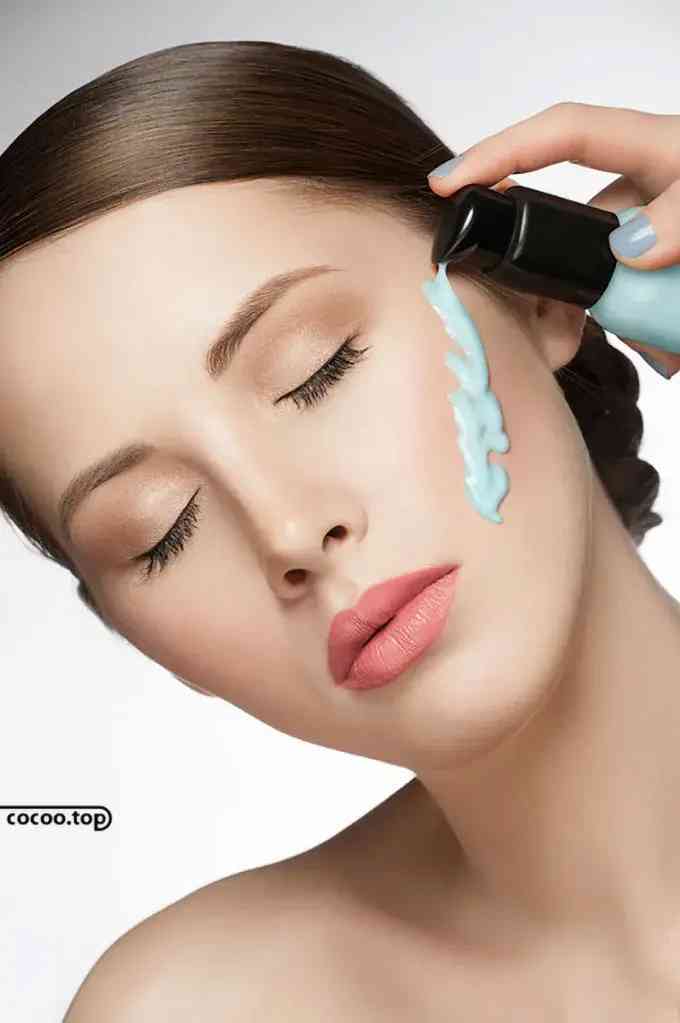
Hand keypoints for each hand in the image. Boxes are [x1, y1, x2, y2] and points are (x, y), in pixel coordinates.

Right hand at [427, 101, 679, 379]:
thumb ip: (679, 216)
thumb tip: (629, 247)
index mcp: (654, 151)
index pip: (560, 136)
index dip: (498, 152)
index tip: (445, 186)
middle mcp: (644, 192)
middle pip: (571, 234)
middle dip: (568, 290)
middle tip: (576, 332)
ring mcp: (649, 236)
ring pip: (603, 288)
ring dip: (621, 325)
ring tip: (662, 348)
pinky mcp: (654, 273)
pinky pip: (633, 311)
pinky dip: (650, 338)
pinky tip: (673, 351)